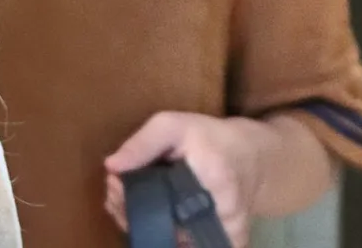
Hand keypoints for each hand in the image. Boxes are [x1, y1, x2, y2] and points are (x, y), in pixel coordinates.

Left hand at [103, 112, 262, 247]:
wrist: (250, 158)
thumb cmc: (210, 138)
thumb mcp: (175, 125)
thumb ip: (143, 143)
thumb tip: (111, 166)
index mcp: (215, 178)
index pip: (162, 200)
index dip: (129, 197)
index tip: (113, 181)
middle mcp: (226, 213)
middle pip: (165, 227)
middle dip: (130, 212)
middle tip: (115, 191)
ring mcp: (228, 233)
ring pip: (172, 241)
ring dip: (140, 225)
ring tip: (126, 201)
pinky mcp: (228, 242)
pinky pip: (184, 245)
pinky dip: (161, 235)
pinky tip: (145, 217)